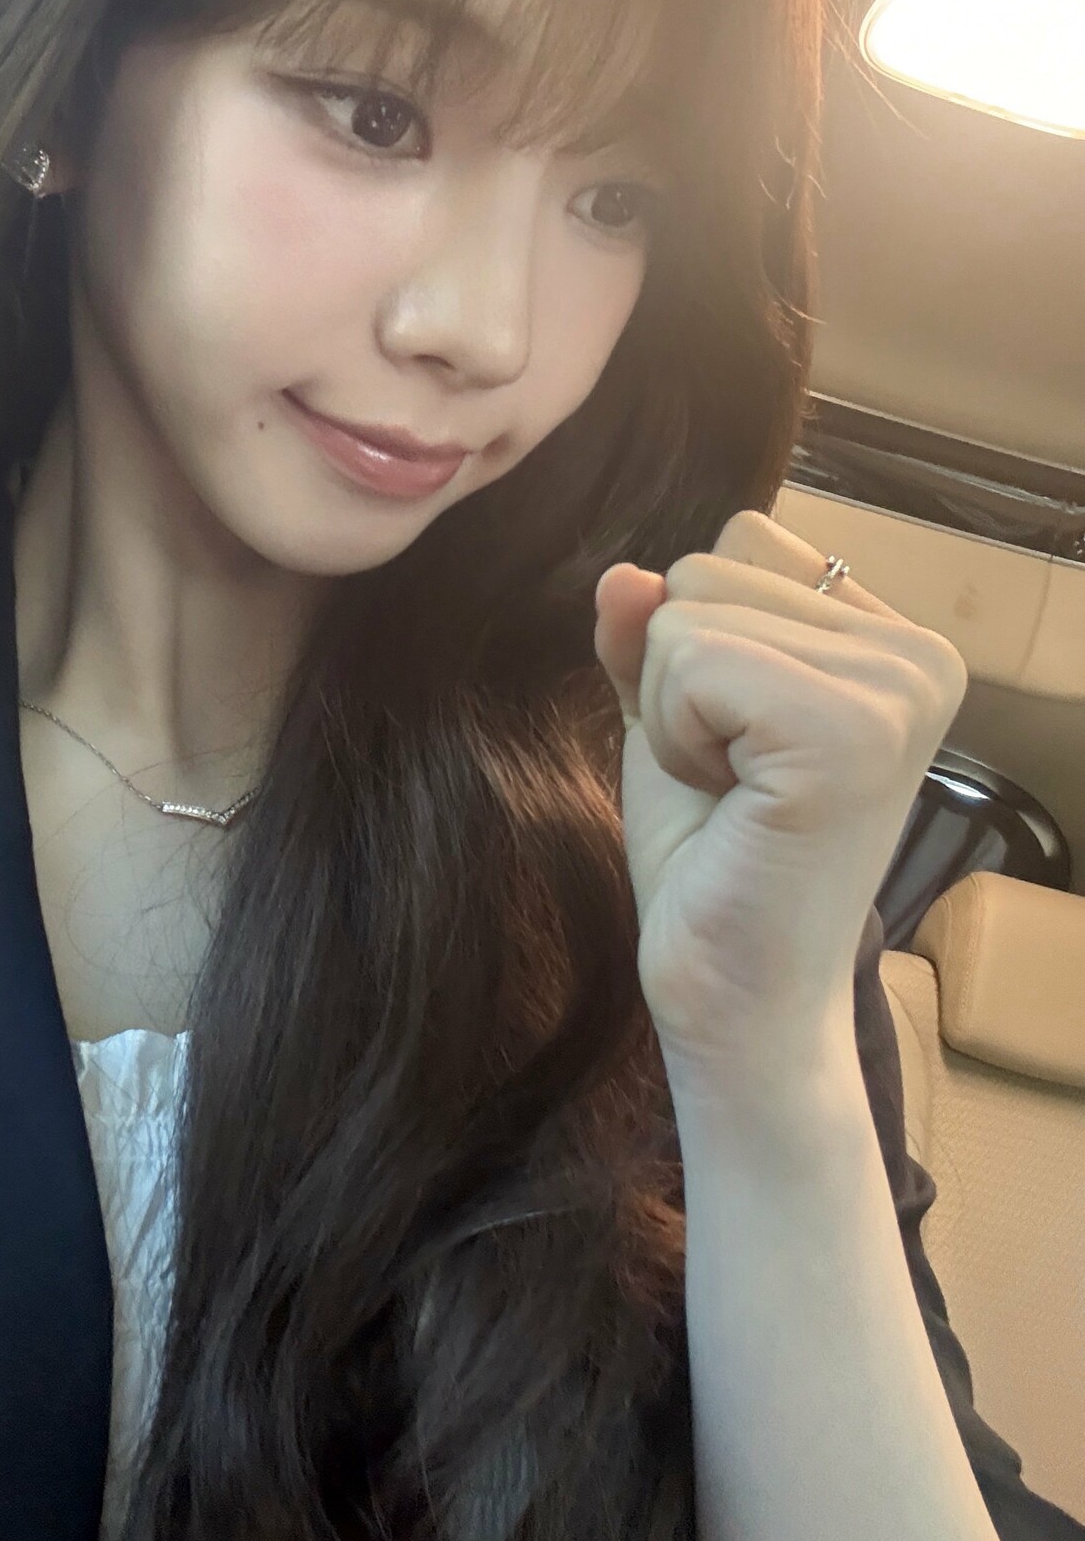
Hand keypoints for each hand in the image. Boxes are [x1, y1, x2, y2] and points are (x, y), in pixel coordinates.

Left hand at [593, 510, 967, 1086]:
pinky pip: (691, 661)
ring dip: (674, 715)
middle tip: (733, 781)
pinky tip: (734, 804)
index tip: (739, 744)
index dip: (697, 642)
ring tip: (736, 796)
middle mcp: (920, 653)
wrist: (737, 1001)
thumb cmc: (715, 866)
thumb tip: (621, 573)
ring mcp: (896, 689)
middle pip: (706, 567)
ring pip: (686, 614)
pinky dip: (677, 737)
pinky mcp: (850, 731)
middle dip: (678, 678)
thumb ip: (650, 635)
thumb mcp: (672, 719)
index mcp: (895, 641)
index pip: (742, 540)